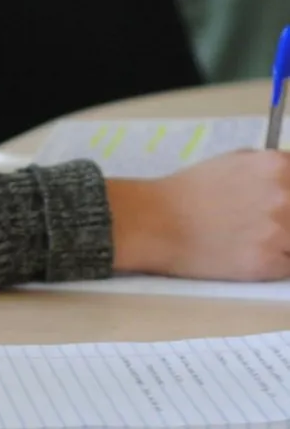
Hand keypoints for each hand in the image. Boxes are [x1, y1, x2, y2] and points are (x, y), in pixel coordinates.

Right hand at [108, 152, 289, 280]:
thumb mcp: (234, 161)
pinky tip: (251, 256)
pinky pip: (287, 267)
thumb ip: (270, 170)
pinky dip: (274, 264)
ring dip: (283, 243)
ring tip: (256, 241)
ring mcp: (278, 231)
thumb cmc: (186, 192)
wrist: (153, 223)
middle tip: (263, 226)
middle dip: (286, 220)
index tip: (282, 207)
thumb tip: (287, 180)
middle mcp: (285, 196)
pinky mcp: (265, 262)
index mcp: (278, 166)